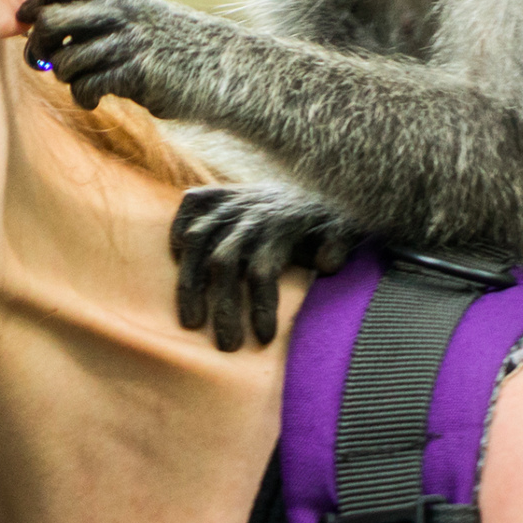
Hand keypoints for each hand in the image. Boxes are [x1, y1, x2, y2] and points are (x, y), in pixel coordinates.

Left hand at [17, 0, 192, 114]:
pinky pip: (86, 87)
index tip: (32, 32)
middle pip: (50, 21)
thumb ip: (89, 13)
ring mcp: (128, 40)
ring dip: (66, 78)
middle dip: (38, 48)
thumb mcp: (130, 14)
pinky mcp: (137, 71)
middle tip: (46, 64)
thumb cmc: (164, 44)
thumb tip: (32, 24)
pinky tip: (96, 99)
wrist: (218, 66)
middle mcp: (118, 9)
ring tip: (83, 82)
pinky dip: (84, 97)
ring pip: (64, 61)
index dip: (33, 10)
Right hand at [170, 183, 360, 349]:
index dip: (261, 307)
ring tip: (191, 322)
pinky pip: (192, 205)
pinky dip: (178, 229)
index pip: (263, 271)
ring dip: (190, 283)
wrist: (321, 176)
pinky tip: (177, 259)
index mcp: (283, 226)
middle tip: (226, 346)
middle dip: (223, 308)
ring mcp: (233, 201)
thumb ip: (338, 245)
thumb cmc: (328, 217)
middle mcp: (252, 214)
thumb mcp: (344, 227)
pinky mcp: (220, 190)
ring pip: (198, 241)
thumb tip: (327, 264)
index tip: (263, 340)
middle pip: (224, 263)